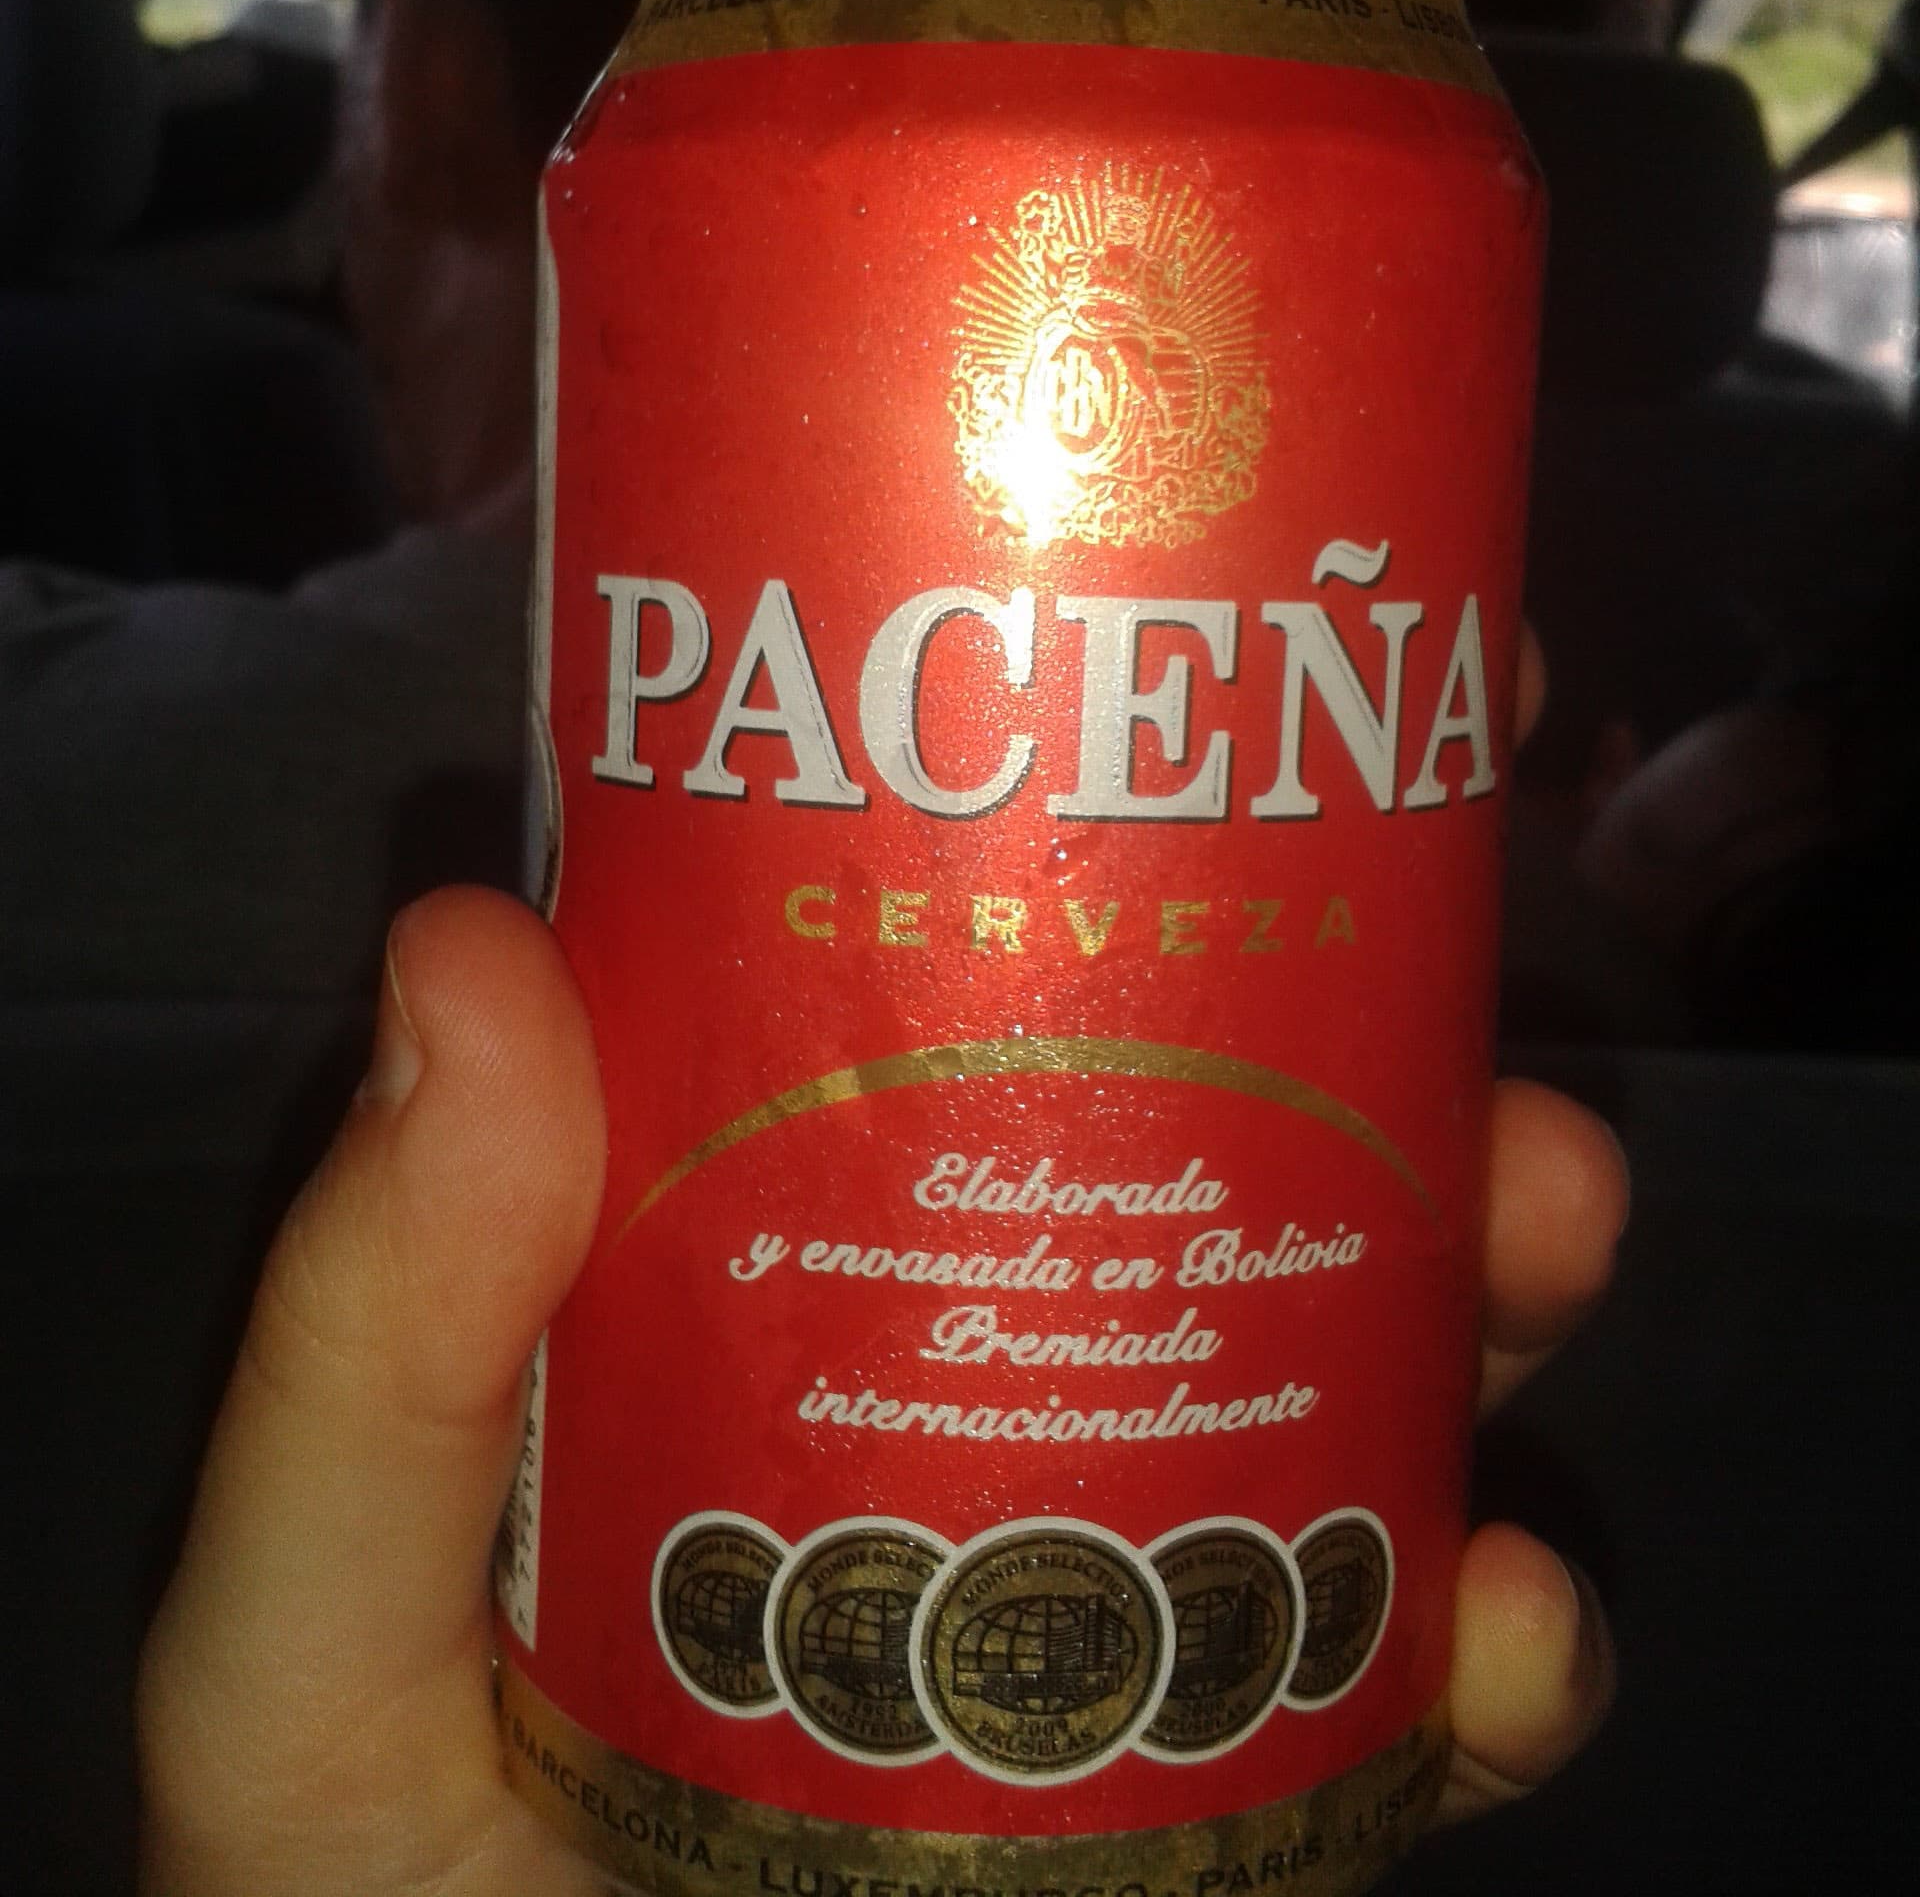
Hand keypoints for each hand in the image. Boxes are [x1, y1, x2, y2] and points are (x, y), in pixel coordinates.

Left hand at [139, 887, 1625, 1894]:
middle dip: (1354, 1046)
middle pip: (1181, 1167)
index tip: (1194, 693)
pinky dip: (1500, 1646)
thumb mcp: (306, 1636)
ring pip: (1343, 1371)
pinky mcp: (1235, 1794)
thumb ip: (363, 1348)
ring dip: (1480, 1266)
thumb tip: (474, 942)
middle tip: (1434, 940)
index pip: (911, 1024)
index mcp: (748, 1290)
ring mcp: (1106, 1586)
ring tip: (1540, 1204)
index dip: (1056, 851)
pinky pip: (1405, 1694)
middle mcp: (952, 1394)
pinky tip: (1507, 1618)